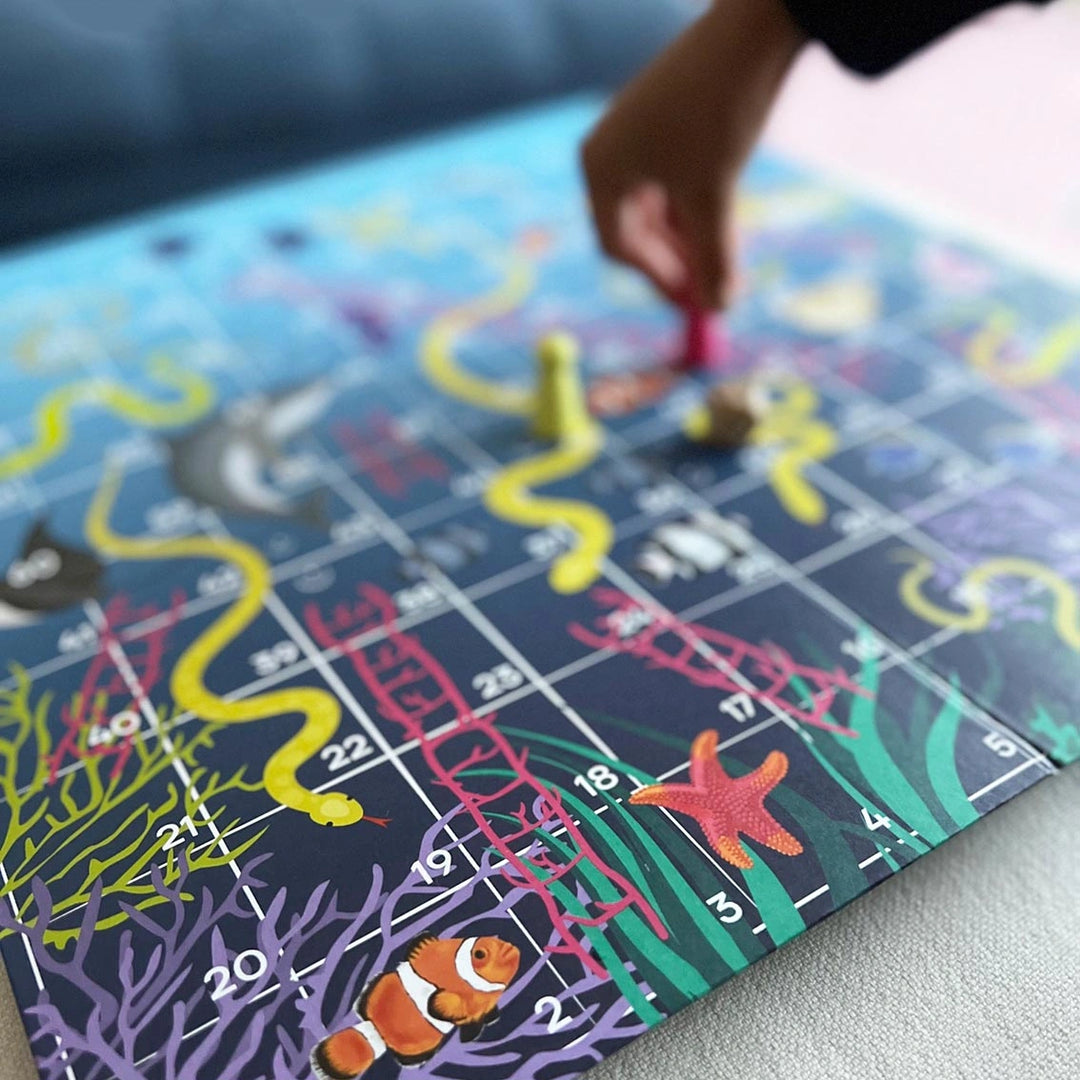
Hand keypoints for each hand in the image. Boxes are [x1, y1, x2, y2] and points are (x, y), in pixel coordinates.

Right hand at [581, 0, 805, 310]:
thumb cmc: (718, 114)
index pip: (617, 246)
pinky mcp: (663, 117)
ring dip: (689, 235)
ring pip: (658, 205)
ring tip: (725, 255)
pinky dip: (695, 202)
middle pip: (635, 227)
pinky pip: (671, 177)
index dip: (656, 279)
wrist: (753, 24)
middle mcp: (607, 149)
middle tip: (711, 288)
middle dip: (674, 260)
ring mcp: (633, 131)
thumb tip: (718, 309)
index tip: (691, 303)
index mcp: (600, 168)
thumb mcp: (714, 197)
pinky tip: (725, 214)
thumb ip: (714, 260)